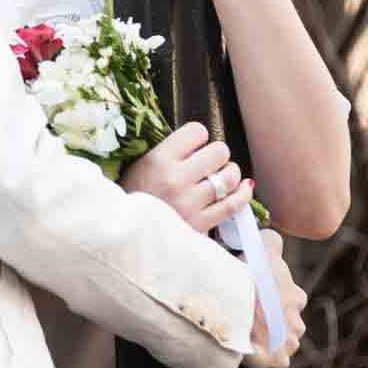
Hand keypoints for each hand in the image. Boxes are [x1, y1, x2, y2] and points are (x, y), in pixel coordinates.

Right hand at [120, 121, 250, 233]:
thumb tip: (202, 143)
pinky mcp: (200, 224)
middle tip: (209, 164)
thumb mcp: (140, 166)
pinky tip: (242, 188)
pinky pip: (233, 204)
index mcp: (159, 160)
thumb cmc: (132, 197)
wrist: (125, 235)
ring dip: (230, 173)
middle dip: (217, 155)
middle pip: (219, 151)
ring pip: (230, 176)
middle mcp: (176, 179)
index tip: (193, 147)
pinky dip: (243, 194)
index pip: (197, 131)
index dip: (198, 137)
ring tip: (221, 176)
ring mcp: (190, 203)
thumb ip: (169, 152)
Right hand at [241, 229, 307, 367]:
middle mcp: (296, 318)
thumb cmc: (245, 281)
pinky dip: (264, 358)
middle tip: (247, 314)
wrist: (234, 314)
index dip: (270, 291)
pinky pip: (274, 361)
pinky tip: (248, 351)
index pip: (288, 293)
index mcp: (294, 294)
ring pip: (280, 339)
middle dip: (271, 317)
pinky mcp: (279, 361)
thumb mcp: (261, 253)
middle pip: (285, 317)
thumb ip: (270, 242)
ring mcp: (288, 342)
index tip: (255, 292)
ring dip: (268, 337)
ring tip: (245, 334)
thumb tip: (272, 235)